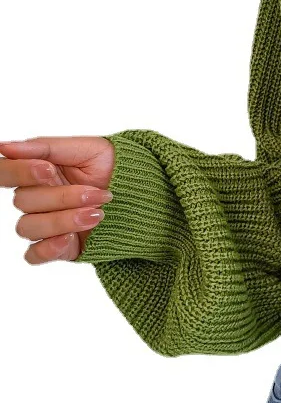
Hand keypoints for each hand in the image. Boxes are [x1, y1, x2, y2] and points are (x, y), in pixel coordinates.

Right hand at [0, 136, 114, 263]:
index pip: (5, 172)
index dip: (20, 172)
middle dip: (62, 197)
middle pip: (23, 202)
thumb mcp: (87, 149)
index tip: (48, 170)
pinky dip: (48, 247)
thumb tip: (4, 147)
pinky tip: (70, 238)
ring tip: (97, 214)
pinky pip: (34, 255)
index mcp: (37, 172)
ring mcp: (47, 225)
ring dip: (62, 220)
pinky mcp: (60, 247)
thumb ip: (45, 147)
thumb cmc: (113, 167)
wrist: (145, 192)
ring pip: (28, 227)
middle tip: (97, 193)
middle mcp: (37, 199)